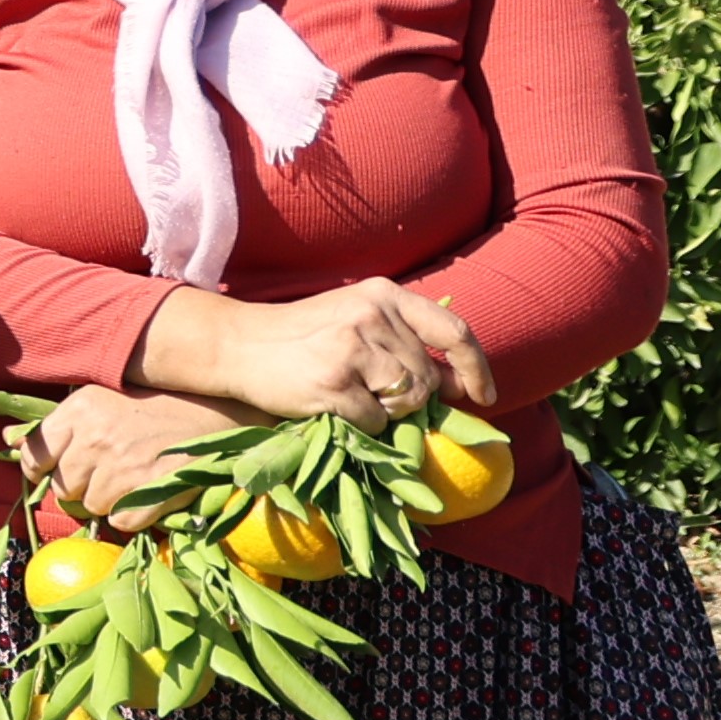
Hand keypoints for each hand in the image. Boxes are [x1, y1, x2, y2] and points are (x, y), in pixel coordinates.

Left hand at [30, 383, 249, 524]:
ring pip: (91, 508)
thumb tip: (6, 441)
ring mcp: (125, 468)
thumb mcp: (101, 401)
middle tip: (110, 471)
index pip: (33, 458)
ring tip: (132, 478)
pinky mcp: (153, 493)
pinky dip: (134, 516)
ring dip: (109, 501)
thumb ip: (56, 425)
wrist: (222, 411)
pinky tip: (149, 492)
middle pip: (63, 489)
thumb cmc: (156, 406)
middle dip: (81, 486)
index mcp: (81, 410)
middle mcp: (97, 438)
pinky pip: (122, 522)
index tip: (62, 469)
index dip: (45, 470)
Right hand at [141, 276, 495, 428]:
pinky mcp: (333, 384)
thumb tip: (458, 383)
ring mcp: (352, 350)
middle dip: (411, 397)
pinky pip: (375, 420)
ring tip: (355, 399)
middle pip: (426, 376)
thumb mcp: (357, 322)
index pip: (454, 332)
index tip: (483, 396)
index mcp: (384, 295)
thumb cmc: (302, 337)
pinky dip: (362, 425)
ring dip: (388, 412)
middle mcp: (372, 316)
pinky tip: (335, 408)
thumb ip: (406, 344)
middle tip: (376, 396)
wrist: (237, 344)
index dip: (477, 368)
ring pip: (407, 400)